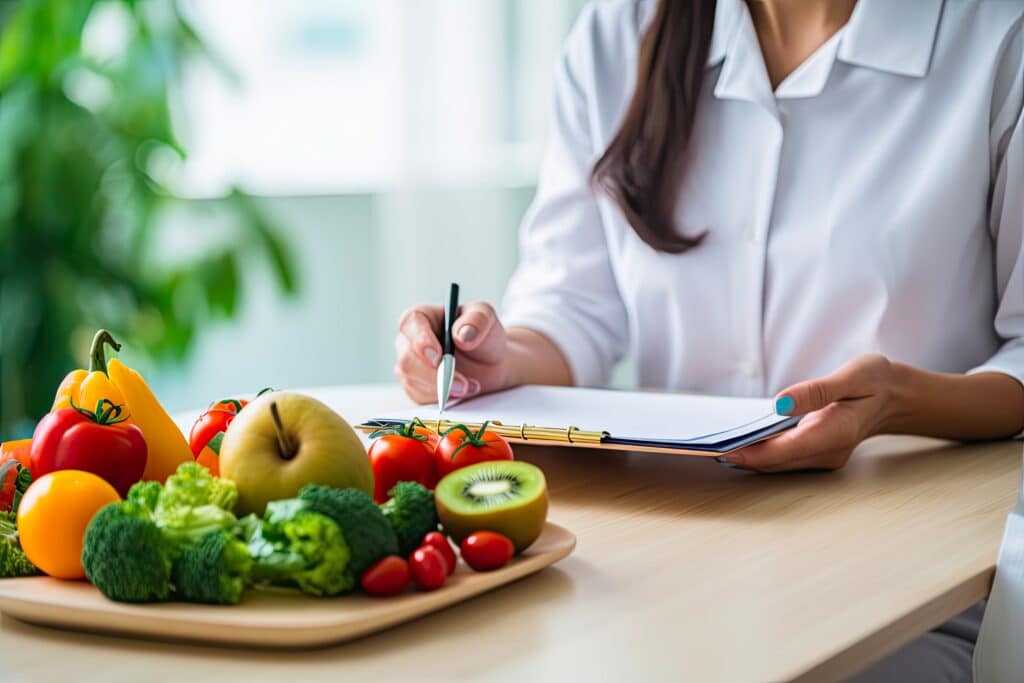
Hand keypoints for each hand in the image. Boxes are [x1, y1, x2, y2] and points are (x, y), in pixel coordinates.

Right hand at [395, 301, 509, 403]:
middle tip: (462, 384)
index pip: (410, 323)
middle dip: (435, 375)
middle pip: (407, 359)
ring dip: (444, 388)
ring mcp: (410, 366)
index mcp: (422, 317)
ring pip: (413, 381)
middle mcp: (409, 341)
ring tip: (472, 385)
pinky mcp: (416, 388)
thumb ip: (477, 319)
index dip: (421, 340)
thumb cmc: (483, 336)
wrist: (490, 365)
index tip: (438, 356)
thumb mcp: (486, 317)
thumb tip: (462, 335)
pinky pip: (422, 397)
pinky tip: (463, 391)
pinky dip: (445, 397)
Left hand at [718, 354, 896, 472]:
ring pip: (777, 463)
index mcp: (835, 434)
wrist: (896, 397)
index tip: (721, 448)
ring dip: (748, 455)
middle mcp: (827, 452)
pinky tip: (741, 438)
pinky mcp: (818, 454)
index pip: (782, 451)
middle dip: (741, 456)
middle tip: (706, 445)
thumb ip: (815, 392)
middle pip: (775, 462)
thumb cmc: (875, 382)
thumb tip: (779, 404)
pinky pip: (784, 457)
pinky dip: (761, 450)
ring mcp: (823, 457)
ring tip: (715, 441)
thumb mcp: (852, 376)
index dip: (749, 453)